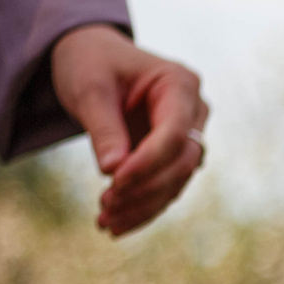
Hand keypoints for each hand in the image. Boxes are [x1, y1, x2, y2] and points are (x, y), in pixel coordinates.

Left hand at [49, 23, 208, 236]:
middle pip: (182, 161)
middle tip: (104, 206)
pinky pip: (165, 187)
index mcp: (180, 84)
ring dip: (142, 205)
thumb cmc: (90, 63)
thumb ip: (104, 129)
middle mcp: (194, 111)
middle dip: (145, 188)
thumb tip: (113, 172)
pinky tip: (113, 224)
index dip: (148, 162)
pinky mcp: (172, 155)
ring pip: (176, 181)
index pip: (175, 133)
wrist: (91, 58)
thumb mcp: (89, 89)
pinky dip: (141, 207)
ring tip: (105, 222)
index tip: (113, 182)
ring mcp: (187, 135)